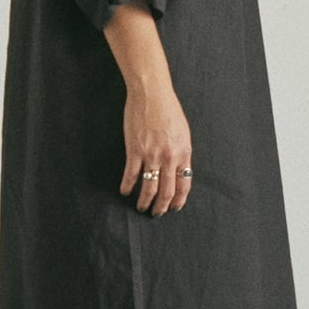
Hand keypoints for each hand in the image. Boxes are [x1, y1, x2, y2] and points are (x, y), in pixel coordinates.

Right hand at [120, 83, 192, 214]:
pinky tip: (124, 191)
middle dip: (161, 207)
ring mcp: (151, 155)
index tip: (173, 208)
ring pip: (149, 188)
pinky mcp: (135, 151)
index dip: (178, 201)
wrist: (152, 94)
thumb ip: (181, 152)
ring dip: (145, 201)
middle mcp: (169, 158)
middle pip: (166, 191)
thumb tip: (179, 170)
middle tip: (156, 213)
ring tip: (141, 207)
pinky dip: (127, 186)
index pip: (184, 185)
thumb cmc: (168, 110)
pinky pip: (131, 175)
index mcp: (183, 153)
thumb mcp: (183, 133)